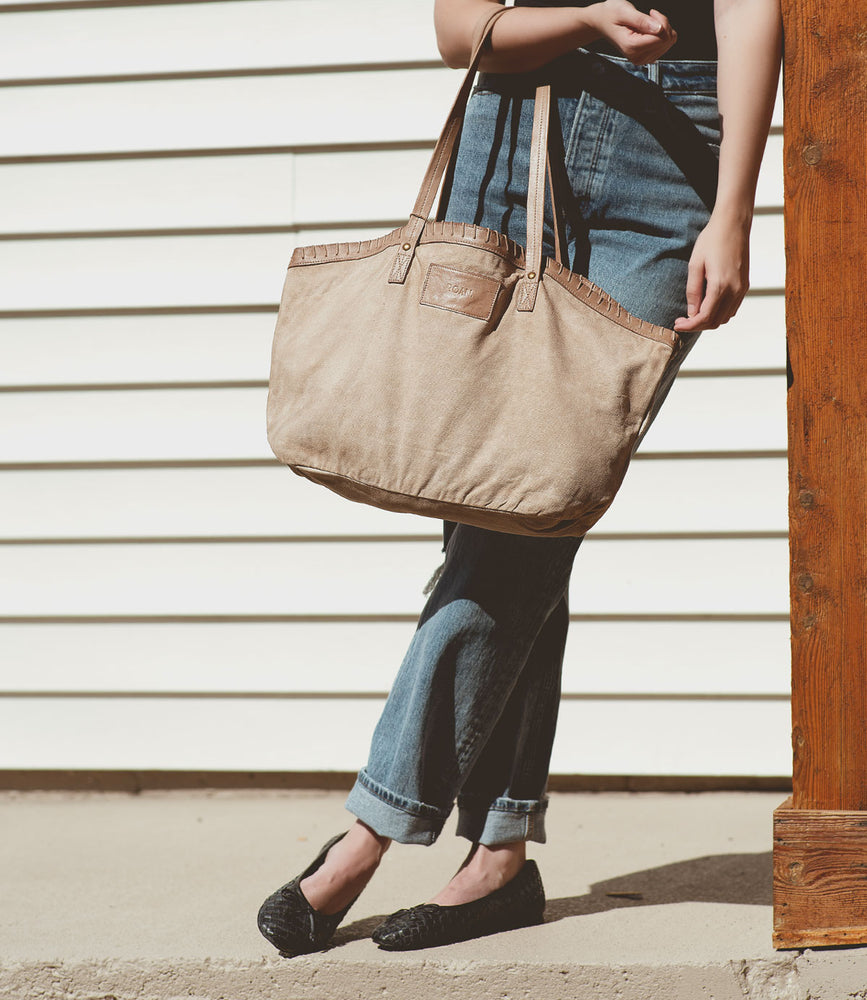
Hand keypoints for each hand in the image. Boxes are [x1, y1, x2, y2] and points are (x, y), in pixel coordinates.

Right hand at [587, 1, 676, 64]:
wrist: (602, 22)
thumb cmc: (611, 14)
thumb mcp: (624, 11)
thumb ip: (641, 20)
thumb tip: (658, 28)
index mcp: (631, 47)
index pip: (661, 38)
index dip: (662, 21)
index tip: (651, 12)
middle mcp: (637, 57)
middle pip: (666, 41)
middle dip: (664, 24)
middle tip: (650, 16)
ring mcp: (642, 59)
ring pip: (668, 43)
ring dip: (663, 29)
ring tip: (649, 22)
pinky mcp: (646, 57)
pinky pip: (665, 46)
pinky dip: (662, 35)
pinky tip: (651, 29)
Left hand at [673, 210, 750, 332]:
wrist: (734, 223)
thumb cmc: (711, 240)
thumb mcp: (695, 265)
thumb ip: (693, 291)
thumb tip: (691, 313)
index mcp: (720, 286)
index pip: (704, 318)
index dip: (689, 326)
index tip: (676, 324)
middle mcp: (735, 290)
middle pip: (715, 322)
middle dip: (697, 325)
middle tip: (681, 321)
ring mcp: (742, 288)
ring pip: (725, 318)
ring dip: (708, 321)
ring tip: (692, 315)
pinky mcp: (744, 285)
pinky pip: (732, 308)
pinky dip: (719, 313)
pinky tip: (706, 306)